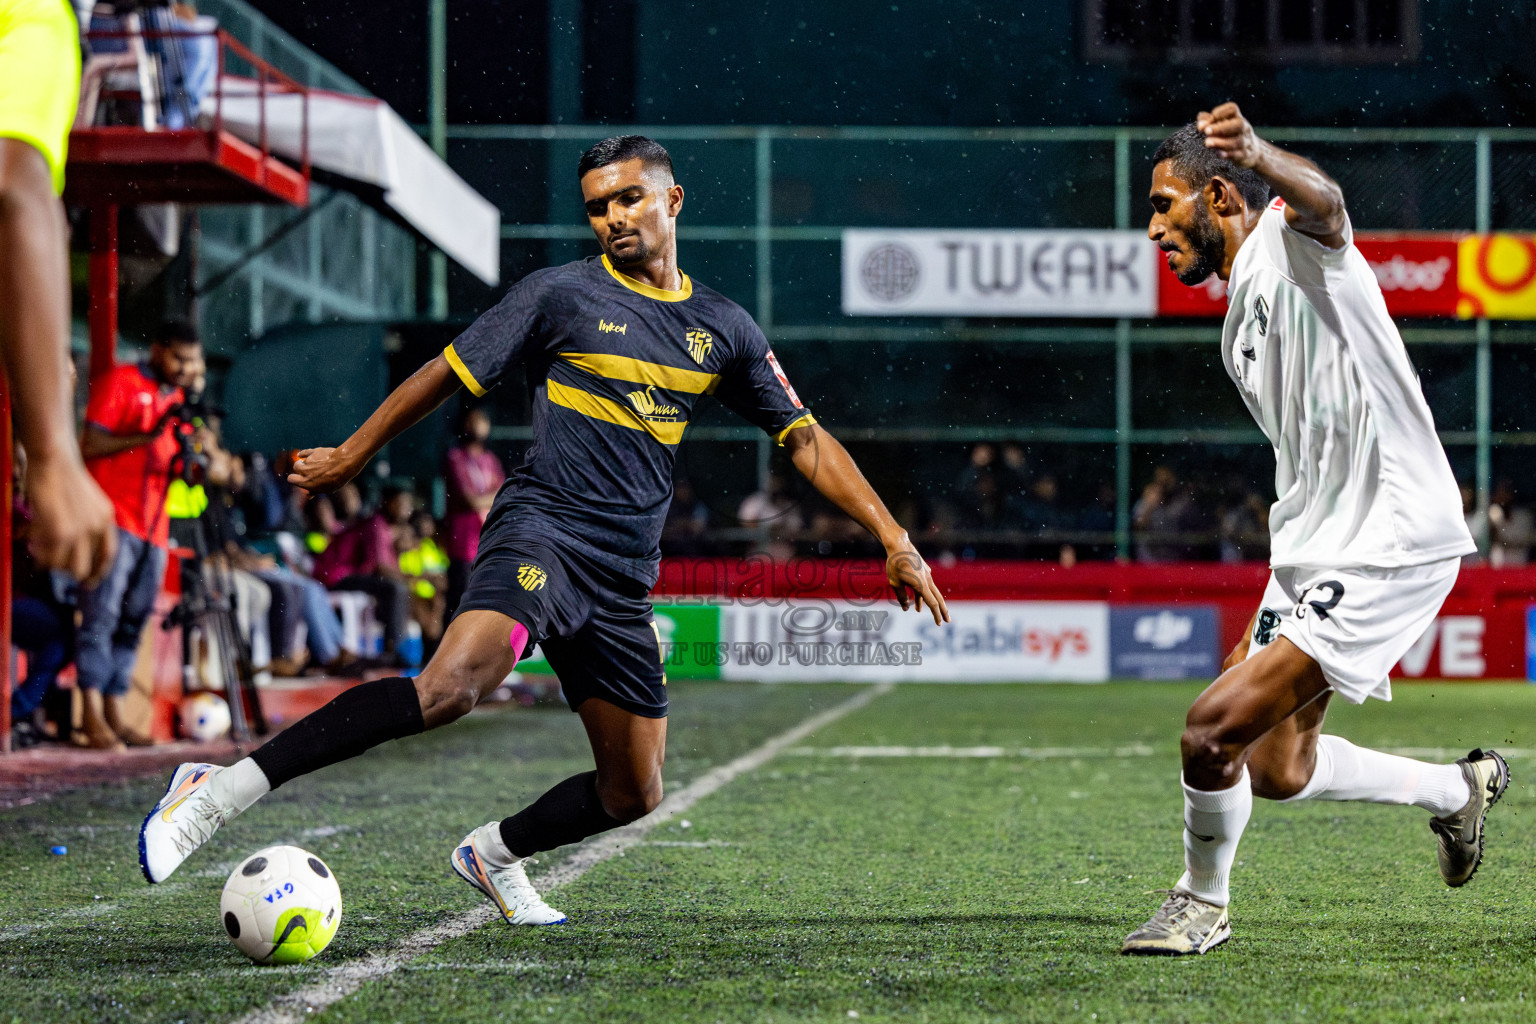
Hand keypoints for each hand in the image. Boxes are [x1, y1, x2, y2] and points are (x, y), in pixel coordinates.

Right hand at [24, 452, 116, 584]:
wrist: (55, 459)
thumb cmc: (65, 476)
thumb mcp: (89, 500)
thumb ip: (89, 521)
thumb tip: (75, 546)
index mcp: (106, 519)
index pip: (108, 555)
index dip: (98, 572)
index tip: (88, 582)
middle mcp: (97, 528)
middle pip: (83, 567)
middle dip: (66, 570)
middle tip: (52, 565)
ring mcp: (79, 531)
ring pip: (63, 565)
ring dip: (48, 561)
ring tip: (36, 547)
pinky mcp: (60, 531)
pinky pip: (48, 556)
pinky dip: (37, 554)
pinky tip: (30, 543)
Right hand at [287, 446, 357, 493]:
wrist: (343, 464)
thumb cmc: (336, 478)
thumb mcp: (326, 489)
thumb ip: (315, 491)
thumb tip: (308, 495)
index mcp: (305, 482)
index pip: (291, 479)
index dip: (295, 479)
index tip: (300, 479)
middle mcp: (304, 471)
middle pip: (295, 468)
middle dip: (299, 469)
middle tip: (307, 471)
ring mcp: (308, 461)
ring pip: (300, 461)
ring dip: (304, 462)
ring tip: (313, 464)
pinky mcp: (313, 452)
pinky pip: (304, 452)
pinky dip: (303, 454)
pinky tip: (301, 455)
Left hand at [884, 533, 949, 625]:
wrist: (899, 544)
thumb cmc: (895, 563)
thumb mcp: (895, 583)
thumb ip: (902, 597)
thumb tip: (906, 608)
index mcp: (921, 585)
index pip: (932, 603)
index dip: (936, 615)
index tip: (940, 623)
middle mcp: (927, 579)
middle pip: (938, 598)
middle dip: (942, 611)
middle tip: (947, 621)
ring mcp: (926, 573)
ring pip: (929, 591)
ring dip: (925, 601)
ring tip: (918, 610)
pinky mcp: (923, 568)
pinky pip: (924, 582)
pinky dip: (920, 591)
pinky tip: (915, 593)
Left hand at [1197, 102, 1262, 168]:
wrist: (1252, 151)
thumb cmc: (1231, 134)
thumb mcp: (1222, 124)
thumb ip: (1209, 121)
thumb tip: (1200, 121)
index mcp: (1237, 117)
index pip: (1232, 109)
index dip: (1219, 113)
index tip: (1204, 122)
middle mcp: (1244, 128)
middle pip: (1238, 124)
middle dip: (1220, 127)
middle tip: (1206, 131)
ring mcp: (1245, 141)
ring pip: (1237, 141)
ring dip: (1221, 142)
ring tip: (1207, 143)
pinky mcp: (1244, 155)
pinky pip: (1237, 154)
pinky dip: (1227, 154)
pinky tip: (1218, 153)